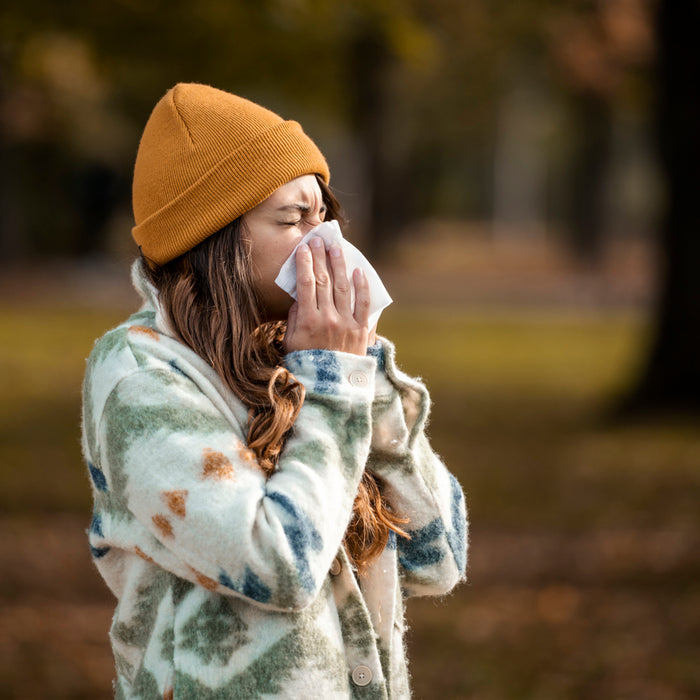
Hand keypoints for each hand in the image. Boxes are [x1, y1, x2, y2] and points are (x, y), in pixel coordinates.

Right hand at [284, 237, 370, 354]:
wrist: (329, 389)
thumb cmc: (306, 364)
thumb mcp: (291, 342)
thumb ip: (294, 317)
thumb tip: (300, 295)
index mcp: (307, 321)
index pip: (306, 283)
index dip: (305, 263)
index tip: (303, 248)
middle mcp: (328, 319)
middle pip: (324, 280)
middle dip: (321, 257)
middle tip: (319, 240)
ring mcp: (346, 324)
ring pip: (343, 287)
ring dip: (339, 264)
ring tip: (336, 248)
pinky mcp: (361, 330)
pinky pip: (363, 304)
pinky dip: (362, 287)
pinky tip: (358, 271)